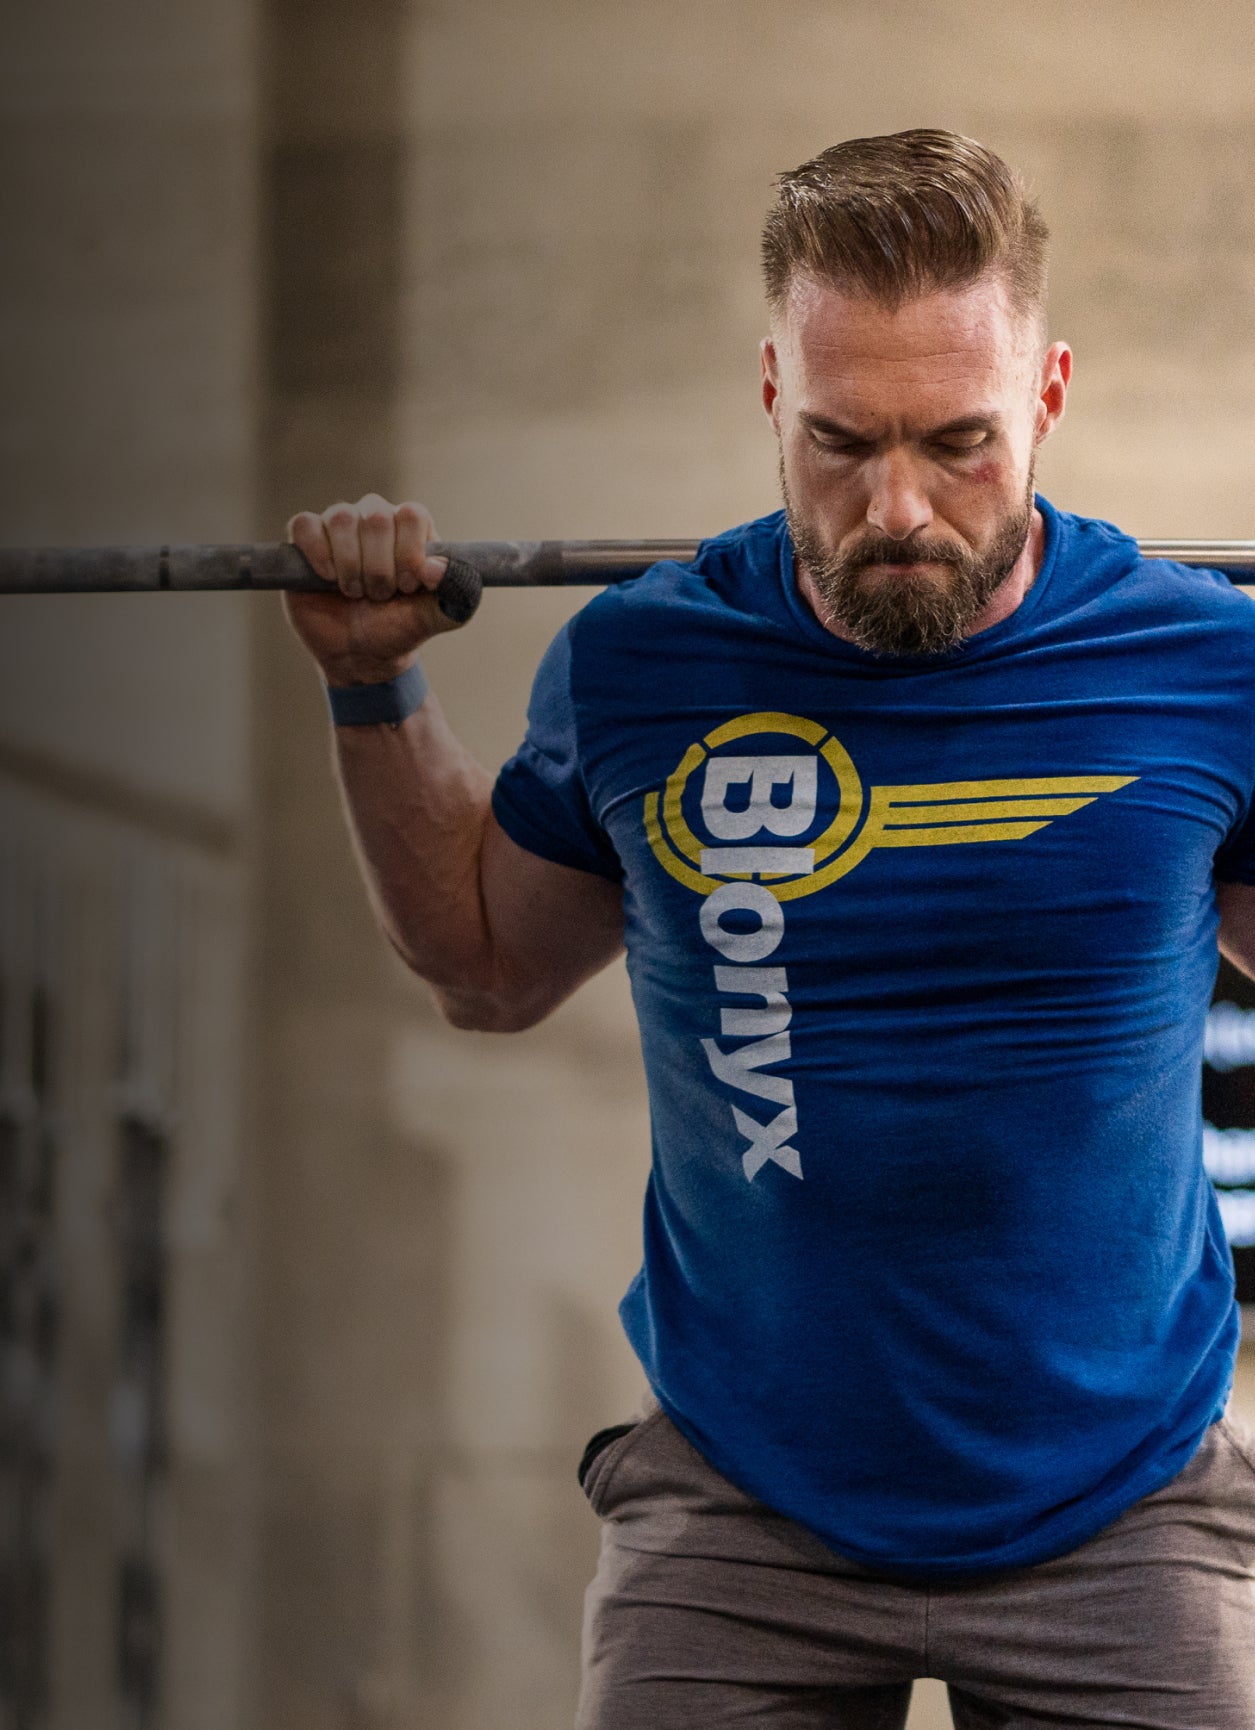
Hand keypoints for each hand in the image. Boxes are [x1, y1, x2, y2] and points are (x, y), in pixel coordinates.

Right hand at [283, 494, 465, 685]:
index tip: (407, 588)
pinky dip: (317, 553)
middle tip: (380, 595)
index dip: (408, 553)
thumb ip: (454, 597)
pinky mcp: (308, 537)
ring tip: (355, 592)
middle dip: (379, 567)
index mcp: (411, 527)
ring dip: (350, 565)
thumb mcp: (432, 619)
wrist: (359, 653)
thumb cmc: (396, 628)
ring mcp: (340, 525)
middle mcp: (376, 517)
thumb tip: (436, 569)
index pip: (411, 515)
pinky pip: (305, 525)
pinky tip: (328, 578)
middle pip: (377, 517)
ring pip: (342, 518)